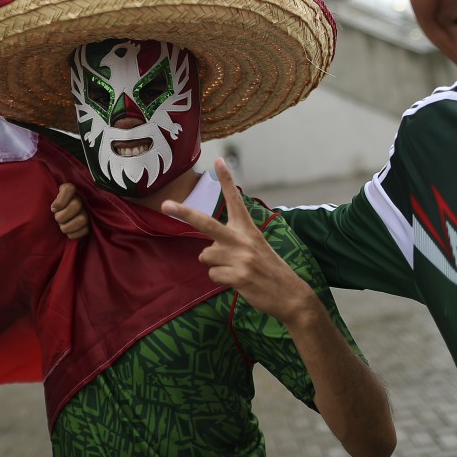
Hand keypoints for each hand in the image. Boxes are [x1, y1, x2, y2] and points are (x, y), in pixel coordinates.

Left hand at [52, 183, 88, 240]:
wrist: (61, 221)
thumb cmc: (54, 210)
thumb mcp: (49, 202)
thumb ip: (52, 201)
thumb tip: (55, 208)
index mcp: (69, 190)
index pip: (69, 189)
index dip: (60, 201)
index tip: (53, 209)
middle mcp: (80, 199)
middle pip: (75, 205)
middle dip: (62, 216)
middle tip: (57, 219)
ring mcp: (87, 212)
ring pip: (82, 219)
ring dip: (67, 227)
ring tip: (62, 226)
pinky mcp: (89, 225)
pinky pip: (84, 230)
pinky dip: (73, 234)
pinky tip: (69, 232)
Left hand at [161, 158, 310, 320]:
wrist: (291, 295)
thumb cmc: (269, 270)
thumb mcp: (256, 247)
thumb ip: (232, 242)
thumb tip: (204, 252)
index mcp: (248, 229)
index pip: (235, 200)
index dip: (226, 180)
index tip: (218, 160)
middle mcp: (243, 239)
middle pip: (206, 222)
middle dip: (183, 213)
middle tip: (165, 204)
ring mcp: (241, 257)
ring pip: (206, 255)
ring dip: (215, 265)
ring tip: (235, 269)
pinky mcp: (239, 276)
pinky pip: (213, 275)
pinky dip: (221, 280)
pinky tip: (238, 281)